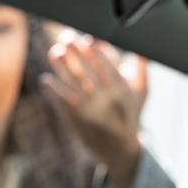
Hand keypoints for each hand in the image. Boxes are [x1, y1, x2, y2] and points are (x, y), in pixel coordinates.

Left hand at [41, 31, 147, 187]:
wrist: (119, 149)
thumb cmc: (129, 115)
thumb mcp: (141, 93)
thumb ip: (141, 69)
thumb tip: (142, 47)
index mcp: (123, 91)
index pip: (109, 67)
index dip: (98, 52)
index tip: (88, 39)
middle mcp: (107, 101)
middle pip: (89, 72)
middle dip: (77, 54)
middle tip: (66, 38)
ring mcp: (90, 111)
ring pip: (74, 84)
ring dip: (61, 67)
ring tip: (54, 52)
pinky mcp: (77, 120)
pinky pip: (62, 102)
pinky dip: (53, 90)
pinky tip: (45, 80)